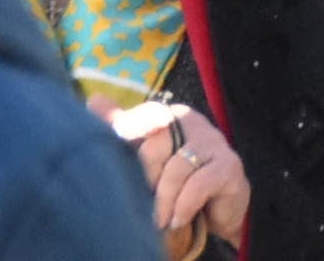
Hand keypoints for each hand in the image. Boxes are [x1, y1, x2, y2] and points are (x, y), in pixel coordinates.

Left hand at [99, 99, 250, 245]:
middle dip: (147, 178)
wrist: (218, 207)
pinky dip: (184, 205)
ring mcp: (214, 143)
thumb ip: (124, 130)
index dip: (134, 128)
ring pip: (177, 167)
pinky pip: (199, 184)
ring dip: (164, 199)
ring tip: (158, 221)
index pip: (149, 115)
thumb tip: (94, 101)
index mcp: (173, 117)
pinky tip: (178, 219)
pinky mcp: (229, 167)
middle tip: (144, 198)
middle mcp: (195, 124)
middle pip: (157, 144)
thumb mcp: (149, 157)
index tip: (122, 140)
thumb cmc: (178, 180)